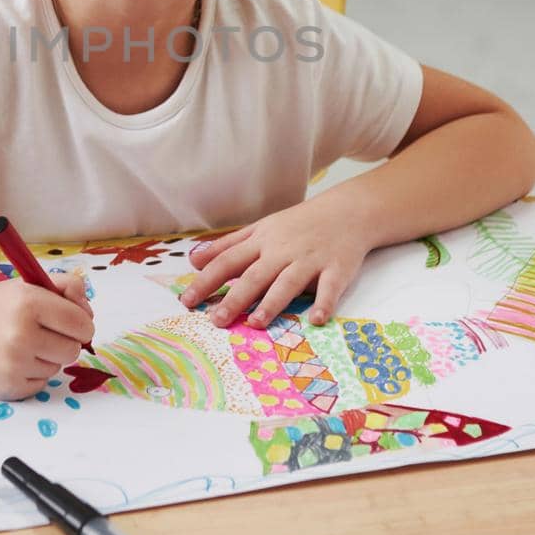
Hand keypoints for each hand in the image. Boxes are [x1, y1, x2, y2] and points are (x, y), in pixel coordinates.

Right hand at [0, 274, 93, 400]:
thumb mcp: (27, 284)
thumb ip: (66, 288)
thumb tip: (88, 313)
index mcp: (29, 303)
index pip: (81, 324)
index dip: (81, 323)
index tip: (71, 322)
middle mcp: (21, 336)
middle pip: (74, 350)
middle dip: (64, 340)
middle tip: (43, 332)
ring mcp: (13, 365)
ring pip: (57, 368)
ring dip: (46, 357)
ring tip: (21, 344)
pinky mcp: (8, 388)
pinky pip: (41, 384)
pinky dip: (33, 374)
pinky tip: (13, 360)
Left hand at [182, 200, 373, 328]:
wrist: (347, 211)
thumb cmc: (298, 224)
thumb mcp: (260, 229)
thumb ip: (227, 245)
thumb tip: (193, 260)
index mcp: (261, 241)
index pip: (228, 261)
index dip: (207, 280)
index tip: (187, 301)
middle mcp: (282, 251)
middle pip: (254, 275)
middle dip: (235, 298)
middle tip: (216, 320)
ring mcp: (310, 260)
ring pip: (288, 282)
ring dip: (272, 303)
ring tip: (256, 323)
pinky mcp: (337, 269)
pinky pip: (330, 288)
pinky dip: (324, 303)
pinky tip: (316, 320)